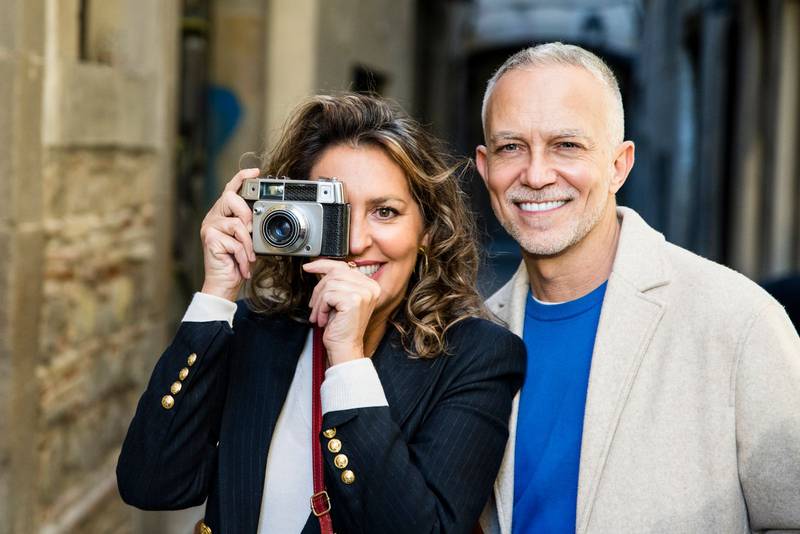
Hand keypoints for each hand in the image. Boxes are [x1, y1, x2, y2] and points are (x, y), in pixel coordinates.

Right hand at [199, 168, 258, 300]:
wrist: (224, 284)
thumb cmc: (236, 262)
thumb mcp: (248, 241)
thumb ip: (250, 227)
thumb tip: (258, 219)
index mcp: (222, 214)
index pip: (230, 190)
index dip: (241, 178)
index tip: (255, 172)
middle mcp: (213, 217)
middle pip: (231, 199)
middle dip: (246, 213)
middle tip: (251, 231)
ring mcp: (209, 226)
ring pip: (238, 224)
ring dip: (248, 244)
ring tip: (249, 257)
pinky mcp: (209, 238)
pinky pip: (236, 241)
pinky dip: (244, 256)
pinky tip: (243, 265)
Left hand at [302, 259, 380, 364]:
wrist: (345, 348)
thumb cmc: (341, 328)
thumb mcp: (340, 300)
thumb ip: (337, 283)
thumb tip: (319, 267)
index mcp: (369, 285)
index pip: (344, 266)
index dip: (323, 265)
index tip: (309, 267)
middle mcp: (370, 287)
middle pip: (335, 273)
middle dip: (319, 289)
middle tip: (314, 305)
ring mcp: (363, 293)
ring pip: (329, 284)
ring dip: (319, 301)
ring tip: (320, 315)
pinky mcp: (354, 300)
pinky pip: (327, 295)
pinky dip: (321, 308)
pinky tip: (324, 319)